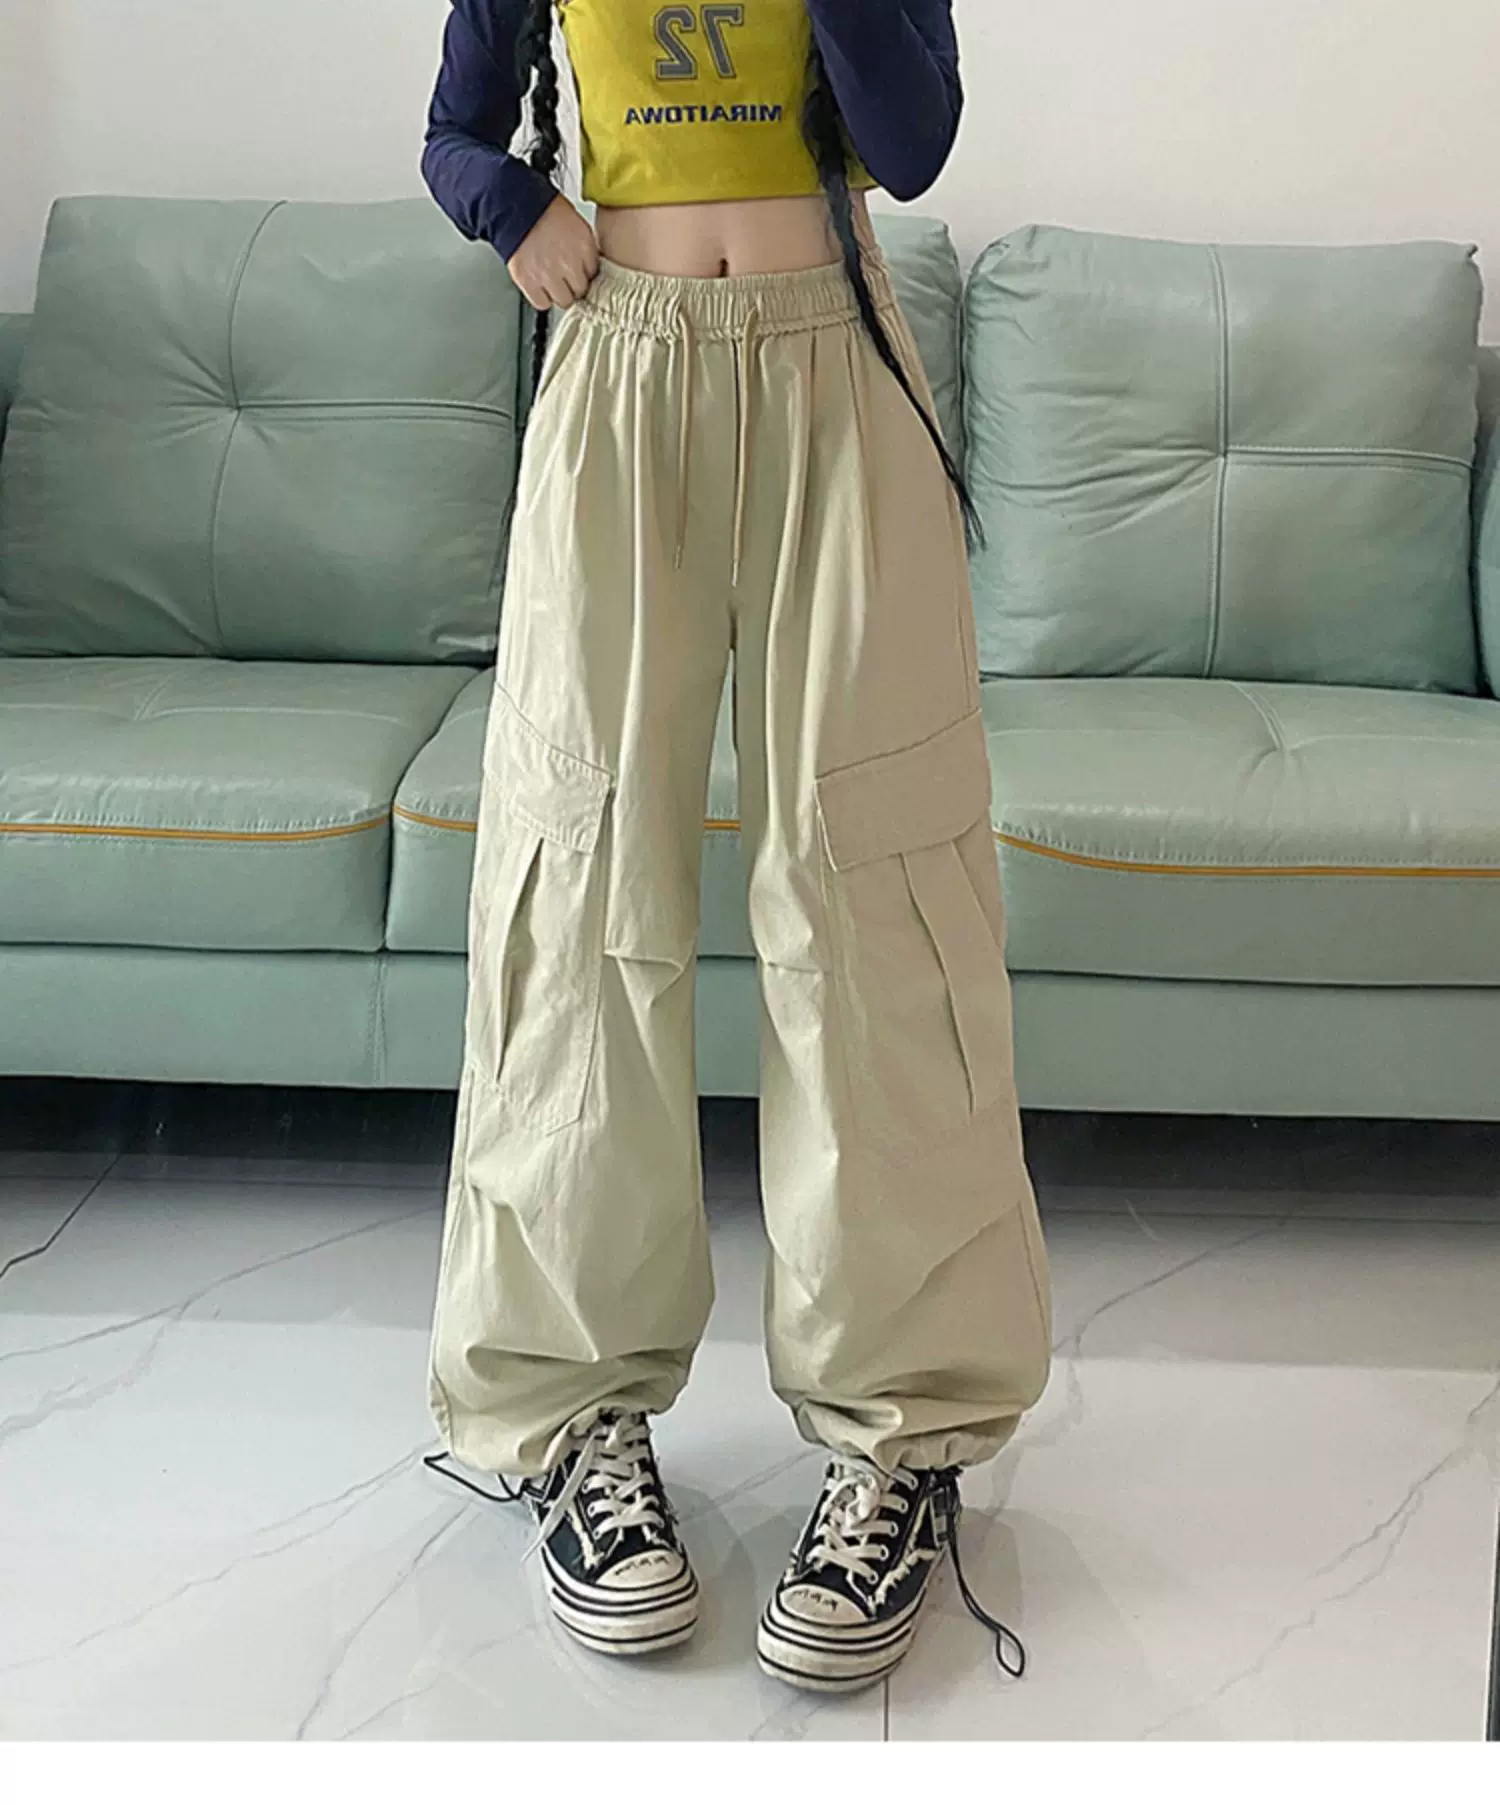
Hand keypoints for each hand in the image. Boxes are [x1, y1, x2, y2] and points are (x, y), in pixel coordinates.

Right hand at [507, 196, 599, 311]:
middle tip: (564, 277)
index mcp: (584, 246)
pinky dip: (541, 298)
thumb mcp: (574, 222)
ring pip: (564, 301)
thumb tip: (586, 264)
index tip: (578, 271)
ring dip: (558, 294)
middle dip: (573, 285)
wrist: (514, 204)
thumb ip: (583, 247)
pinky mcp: (529, 282)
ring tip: (551, 282)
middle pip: (581, 290)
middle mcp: (569, 263)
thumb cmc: (542, 207)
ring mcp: (550, 275)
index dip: (584, 273)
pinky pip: (542, 303)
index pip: (594, 274)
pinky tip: (539, 286)